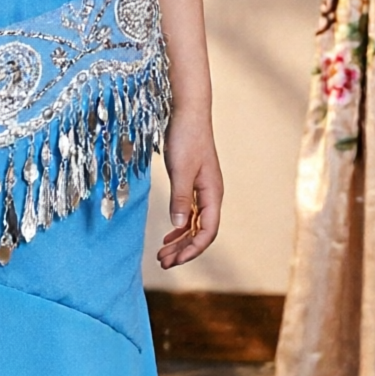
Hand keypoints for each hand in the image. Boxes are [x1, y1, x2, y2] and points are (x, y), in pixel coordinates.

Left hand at [156, 113, 221, 267]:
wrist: (188, 112)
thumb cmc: (187, 138)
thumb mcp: (180, 169)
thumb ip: (180, 198)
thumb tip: (179, 226)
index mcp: (212, 194)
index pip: (208, 231)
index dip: (193, 249)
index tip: (175, 260)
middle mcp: (211, 196)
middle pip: (201, 232)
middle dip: (183, 250)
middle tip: (162, 263)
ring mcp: (202, 190)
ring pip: (194, 225)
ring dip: (179, 241)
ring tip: (162, 255)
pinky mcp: (192, 184)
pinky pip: (189, 213)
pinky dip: (179, 227)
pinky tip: (168, 236)